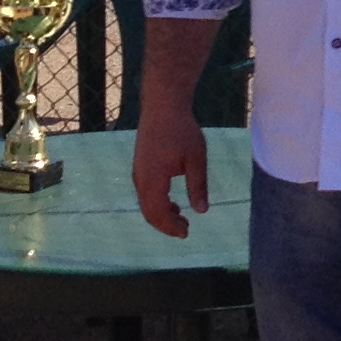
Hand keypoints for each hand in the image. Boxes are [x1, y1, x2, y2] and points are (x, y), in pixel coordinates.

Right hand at [133, 104, 209, 238]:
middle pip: (149, 212)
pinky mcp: (140, 166)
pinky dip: (158, 203)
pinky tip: (173, 203)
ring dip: (162, 214)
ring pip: (146, 203)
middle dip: (166, 224)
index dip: (170, 227)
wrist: (162, 107)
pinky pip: (146, 192)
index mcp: (152, 180)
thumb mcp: (196, 159)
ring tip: (182, 218)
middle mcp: (140, 179)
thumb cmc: (181, 131)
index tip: (186, 233)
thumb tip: (202, 211)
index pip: (157, 213)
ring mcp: (138, 172)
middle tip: (185, 231)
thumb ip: (198, 186)